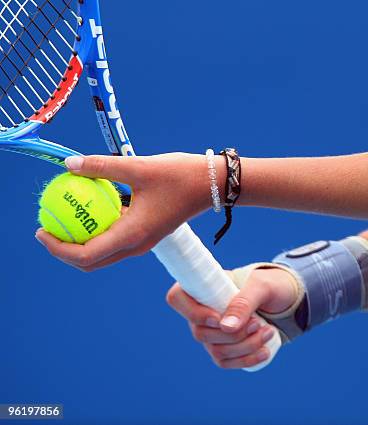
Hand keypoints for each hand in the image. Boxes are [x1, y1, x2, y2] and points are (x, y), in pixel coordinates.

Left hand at [36, 153, 220, 270]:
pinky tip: (90, 208)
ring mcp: (142, 242)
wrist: (212, 184)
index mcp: (133, 234)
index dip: (58, 248)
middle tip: (47, 228)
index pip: (86, 255)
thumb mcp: (138, 167)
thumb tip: (69, 163)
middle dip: (64, 250)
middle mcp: (137, 245)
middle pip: (91, 262)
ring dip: (79, 243)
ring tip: (64, 219)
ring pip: (102, 255)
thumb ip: (102, 167)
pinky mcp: (146, 234)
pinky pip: (114, 241)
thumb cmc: (180, 175)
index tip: (42, 229)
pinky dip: (96, 232)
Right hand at [166, 267, 298, 368]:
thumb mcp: (261, 286)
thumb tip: (225, 327)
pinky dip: (247, 360)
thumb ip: (243, 302)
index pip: (177, 298)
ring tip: (269, 332)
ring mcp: (210, 332)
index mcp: (202, 287)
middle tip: (258, 323)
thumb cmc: (267, 285)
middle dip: (234, 334)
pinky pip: (226, 362)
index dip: (193, 313)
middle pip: (200, 333)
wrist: (280, 298)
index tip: (218, 317)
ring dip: (245, 346)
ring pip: (216, 351)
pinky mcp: (223, 348)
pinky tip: (264, 351)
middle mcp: (199, 312)